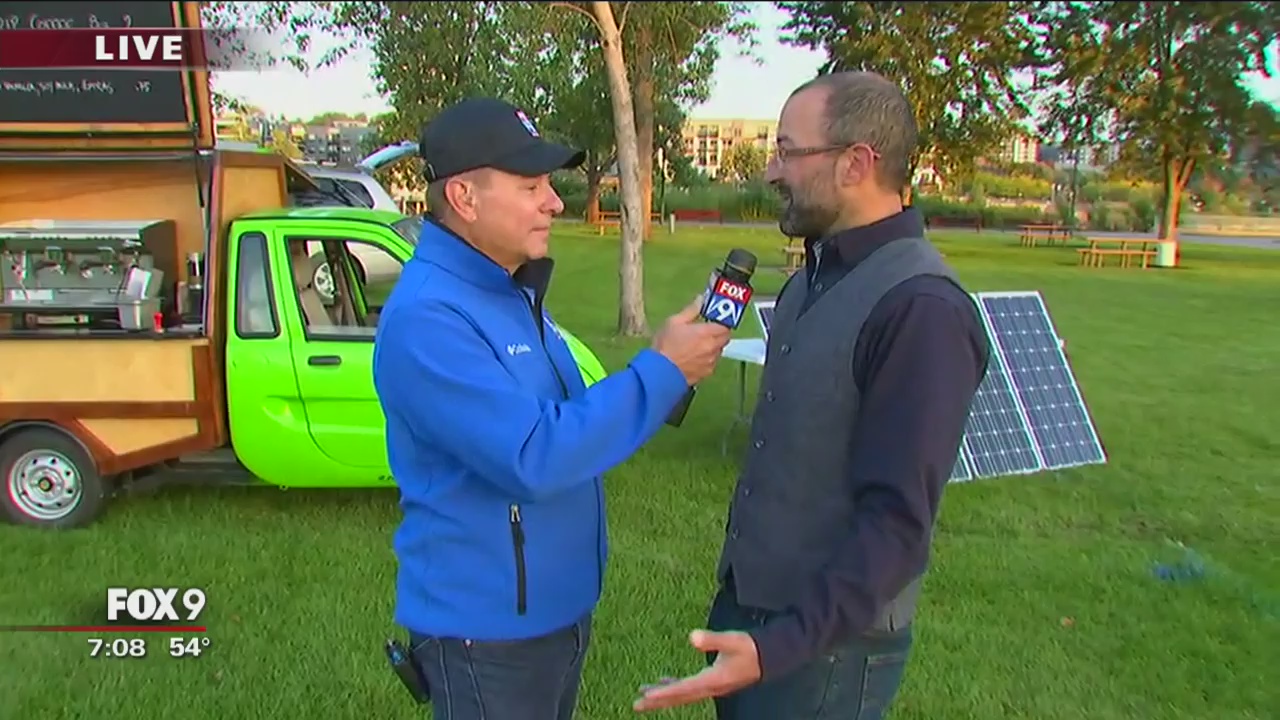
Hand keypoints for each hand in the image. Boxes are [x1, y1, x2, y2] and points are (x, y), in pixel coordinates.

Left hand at [632, 629, 761, 712]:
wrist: (769, 657)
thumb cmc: (751, 647)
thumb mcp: (733, 640)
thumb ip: (712, 639)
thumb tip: (692, 636)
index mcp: (713, 680)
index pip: (684, 688)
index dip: (664, 692)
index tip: (647, 696)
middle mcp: (710, 687)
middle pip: (679, 697)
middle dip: (658, 700)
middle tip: (636, 704)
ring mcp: (711, 687)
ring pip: (682, 694)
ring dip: (663, 694)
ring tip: (644, 694)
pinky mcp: (713, 682)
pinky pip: (689, 688)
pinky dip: (675, 687)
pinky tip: (665, 682)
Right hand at [651, 296, 731, 384]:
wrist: (659, 372)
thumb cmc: (665, 346)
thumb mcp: (674, 322)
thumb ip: (691, 310)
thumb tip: (701, 300)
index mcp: (706, 333)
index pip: (725, 326)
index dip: (721, 322)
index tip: (714, 320)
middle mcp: (712, 348)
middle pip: (725, 339)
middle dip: (719, 333)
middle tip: (707, 331)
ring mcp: (710, 362)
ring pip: (719, 351)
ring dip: (713, 347)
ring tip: (698, 345)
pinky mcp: (706, 374)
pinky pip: (712, 363)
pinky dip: (707, 359)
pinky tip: (694, 358)